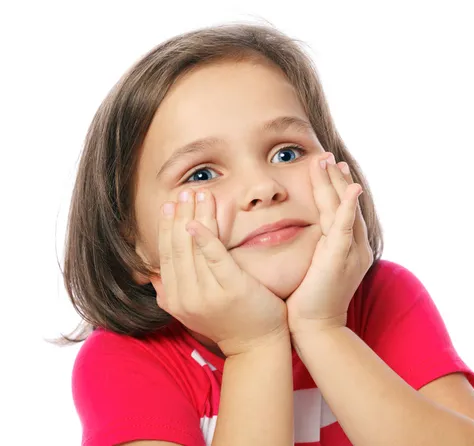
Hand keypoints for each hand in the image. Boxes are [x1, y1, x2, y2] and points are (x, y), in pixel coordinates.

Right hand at [155, 188, 288, 356]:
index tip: (169, 206)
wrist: (257, 346)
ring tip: (198, 194)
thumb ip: (171, 294)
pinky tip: (200, 220)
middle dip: (179, 216)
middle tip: (184, 192)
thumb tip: (151, 276)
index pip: (165, 256)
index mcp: (175, 300)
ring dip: (195, 217)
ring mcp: (208, 294)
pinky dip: (205, 237)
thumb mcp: (192, 312)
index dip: (166, 229)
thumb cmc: (229, 323)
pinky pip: (214, 257)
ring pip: (194, 247)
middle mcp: (187, 298)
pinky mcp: (231, 288)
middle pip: (178, 248)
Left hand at [286, 152, 373, 334]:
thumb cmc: (308, 301)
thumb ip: (312, 249)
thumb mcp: (312, 268)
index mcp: (347, 248)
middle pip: (346, 205)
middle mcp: (354, 247)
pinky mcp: (339, 258)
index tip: (327, 168)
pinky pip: (346, 227)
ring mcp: (349, 252)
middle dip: (337, 179)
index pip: (342, 211)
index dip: (335, 188)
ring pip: (344, 210)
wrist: (315, 328)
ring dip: (337, 184)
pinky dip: (349, 207)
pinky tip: (350, 189)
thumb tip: (298, 236)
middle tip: (329, 157)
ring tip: (329, 162)